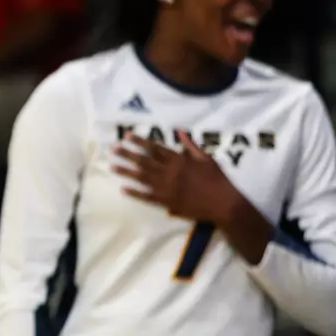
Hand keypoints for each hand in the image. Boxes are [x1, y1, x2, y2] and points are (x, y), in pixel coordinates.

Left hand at [112, 132, 243, 224]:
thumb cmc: (217, 179)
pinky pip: (147, 197)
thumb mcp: (206, 158)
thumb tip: (180, 131)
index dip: (140, 142)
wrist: (223, 203)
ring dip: (126, 171)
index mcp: (179, 160)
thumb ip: (191, 145)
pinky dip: (135, 193)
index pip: (155, 148)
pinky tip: (123, 189)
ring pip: (142, 178)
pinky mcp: (167, 202)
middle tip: (113, 149)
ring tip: (112, 166)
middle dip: (127, 154)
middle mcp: (169, 172)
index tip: (127, 136)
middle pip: (144, 161)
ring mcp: (166, 188)